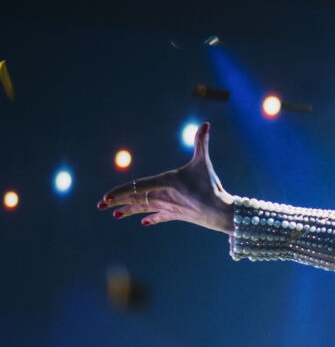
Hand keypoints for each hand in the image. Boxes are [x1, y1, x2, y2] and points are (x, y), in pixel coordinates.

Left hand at [98, 122, 235, 233]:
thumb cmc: (211, 186)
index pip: (136, 186)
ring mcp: (168, 207)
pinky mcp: (176, 215)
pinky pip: (160, 217)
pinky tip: (143, 222)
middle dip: (117, 201)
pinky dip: (151, 218)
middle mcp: (162, 196)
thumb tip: (206, 123)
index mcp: (165, 182)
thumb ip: (202, 142)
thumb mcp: (204, 162)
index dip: (119, 191)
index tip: (105, 197)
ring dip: (128, 210)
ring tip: (114, 214)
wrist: (221, 213)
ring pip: (144, 208)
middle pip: (135, 199)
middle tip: (100, 205)